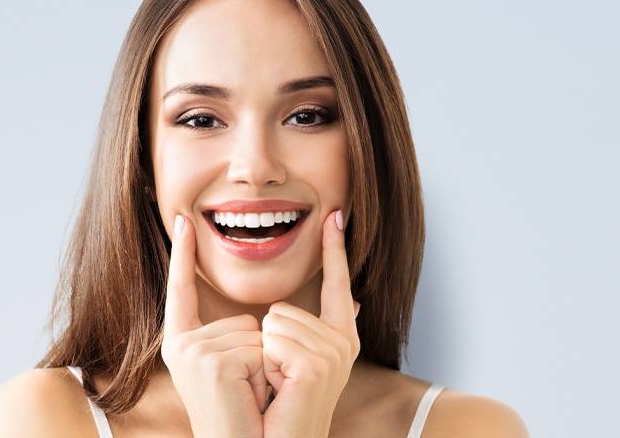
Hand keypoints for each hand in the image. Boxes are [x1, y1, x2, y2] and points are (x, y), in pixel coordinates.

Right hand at [161, 214, 269, 437]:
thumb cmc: (246, 416)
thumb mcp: (249, 370)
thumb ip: (269, 336)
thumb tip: (350, 302)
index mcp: (183, 342)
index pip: (183, 289)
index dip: (183, 254)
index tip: (183, 220)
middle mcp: (180, 344)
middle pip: (245, 317)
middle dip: (262, 353)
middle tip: (246, 390)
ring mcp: (191, 352)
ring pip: (256, 333)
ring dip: (266, 366)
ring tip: (247, 396)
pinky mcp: (210, 362)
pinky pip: (260, 349)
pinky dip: (266, 374)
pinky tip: (246, 397)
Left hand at [260, 210, 361, 437]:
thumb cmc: (279, 406)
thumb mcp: (296, 361)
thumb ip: (318, 328)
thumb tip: (356, 300)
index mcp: (340, 337)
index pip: (336, 283)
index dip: (334, 249)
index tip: (336, 214)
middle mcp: (343, 342)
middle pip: (280, 307)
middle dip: (266, 342)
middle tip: (278, 379)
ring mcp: (334, 354)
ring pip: (272, 322)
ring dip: (264, 355)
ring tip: (279, 385)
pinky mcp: (317, 366)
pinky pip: (271, 340)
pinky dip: (265, 365)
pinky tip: (280, 389)